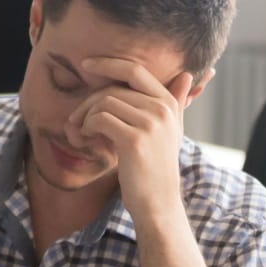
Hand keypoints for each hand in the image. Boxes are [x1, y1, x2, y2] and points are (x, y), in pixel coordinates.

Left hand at [67, 58, 194, 218]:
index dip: (108, 64)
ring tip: (82, 131)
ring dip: (85, 116)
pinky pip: (100, 119)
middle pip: (112, 89)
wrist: (158, 202)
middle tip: (75, 117)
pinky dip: (87, 126)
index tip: (86, 64)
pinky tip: (87, 138)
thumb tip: (189, 74)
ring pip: (104, 103)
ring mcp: (150, 124)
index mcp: (168, 103)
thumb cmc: (156, 165)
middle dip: (89, 100)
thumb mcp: (171, 131)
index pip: (133, 70)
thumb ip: (177, 102)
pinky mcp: (135, 140)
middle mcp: (163, 109)